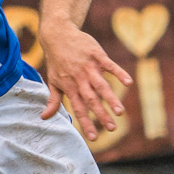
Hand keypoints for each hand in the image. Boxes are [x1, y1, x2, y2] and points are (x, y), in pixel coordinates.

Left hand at [37, 18, 131, 140]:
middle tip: (113, 128)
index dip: (86, 123)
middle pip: (92, 100)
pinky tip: (128, 83)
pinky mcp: (97, 55)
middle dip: (102, 115)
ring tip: (120, 112)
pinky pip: (109, 65)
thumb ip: (53, 101)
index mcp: (70, 88)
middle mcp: (80, 79)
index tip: (94, 138)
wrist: (57, 34)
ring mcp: (89, 67)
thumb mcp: (52, 81)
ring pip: (101, 85)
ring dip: (111, 98)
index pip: (79, 109)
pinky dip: (119, 73)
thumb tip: (45, 118)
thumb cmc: (56, 61)